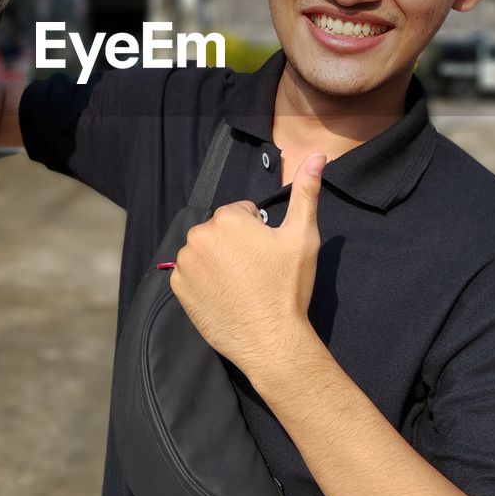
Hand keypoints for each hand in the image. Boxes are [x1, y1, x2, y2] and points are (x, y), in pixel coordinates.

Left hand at [170, 152, 325, 377]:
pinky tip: (225, 295)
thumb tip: (316, 155)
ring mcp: (185, 264)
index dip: (257, 232)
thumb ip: (306, 192)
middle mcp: (199, 236)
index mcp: (227, 219)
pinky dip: (203, 281)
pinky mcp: (178, 289)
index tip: (267, 255)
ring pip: (204, 251)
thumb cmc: (288, 287)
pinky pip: (190, 274)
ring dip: (218, 261)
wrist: (271, 340)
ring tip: (241, 284)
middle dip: (235, 244)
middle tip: (256, 271)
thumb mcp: (303, 236)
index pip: (241, 213)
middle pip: (219, 230)